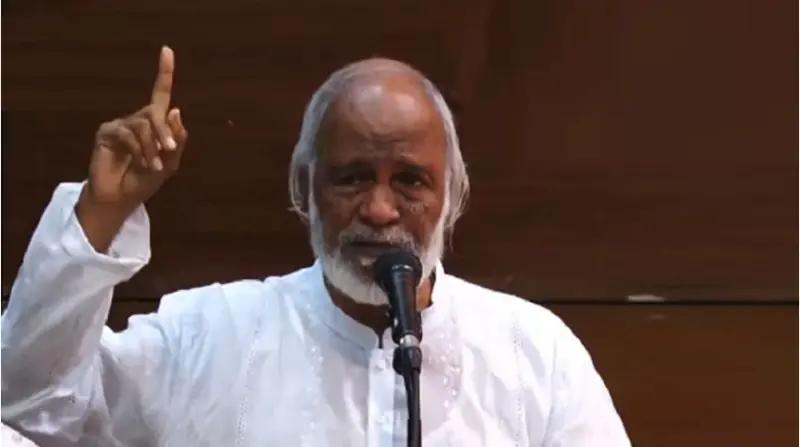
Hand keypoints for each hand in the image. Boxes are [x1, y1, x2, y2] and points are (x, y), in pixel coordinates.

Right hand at [76, 46, 187, 251]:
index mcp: (155, 125)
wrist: (121, 199)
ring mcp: (121, 125)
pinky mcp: (107, 132)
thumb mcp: (170, 164)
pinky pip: (128, 133)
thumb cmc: (144, 182)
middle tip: (170, 151)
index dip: (165, 73)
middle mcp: (138, 120)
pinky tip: (141, 163)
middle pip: (156, 112)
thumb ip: (177, 139)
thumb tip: (175, 110)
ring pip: (143, 125)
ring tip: (152, 165)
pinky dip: (139, 149)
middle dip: (165, 132)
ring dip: (152, 147)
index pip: (161, 95)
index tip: (167, 50)